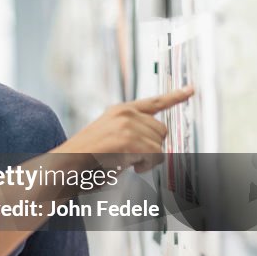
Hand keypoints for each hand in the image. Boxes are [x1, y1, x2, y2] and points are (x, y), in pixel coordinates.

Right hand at [57, 87, 193, 172]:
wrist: (64, 166)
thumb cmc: (84, 159)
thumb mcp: (108, 137)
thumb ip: (131, 132)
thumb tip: (156, 143)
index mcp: (119, 111)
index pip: (153, 101)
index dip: (175, 96)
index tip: (191, 89)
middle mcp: (125, 113)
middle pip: (162, 131)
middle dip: (152, 147)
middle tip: (131, 158)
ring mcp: (127, 125)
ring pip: (160, 145)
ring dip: (147, 159)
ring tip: (124, 162)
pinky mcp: (128, 140)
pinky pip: (154, 156)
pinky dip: (145, 166)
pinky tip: (128, 166)